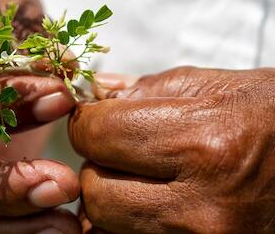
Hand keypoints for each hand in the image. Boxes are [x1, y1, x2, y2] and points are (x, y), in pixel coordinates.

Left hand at [69, 67, 274, 232]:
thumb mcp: (219, 86)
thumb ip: (150, 88)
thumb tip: (99, 91)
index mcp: (204, 143)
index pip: (99, 136)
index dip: (86, 122)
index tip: (93, 118)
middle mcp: (202, 206)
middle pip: (96, 191)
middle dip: (95, 164)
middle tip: (115, 150)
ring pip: (107, 226)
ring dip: (109, 197)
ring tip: (136, 175)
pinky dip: (125, 223)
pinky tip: (146, 201)